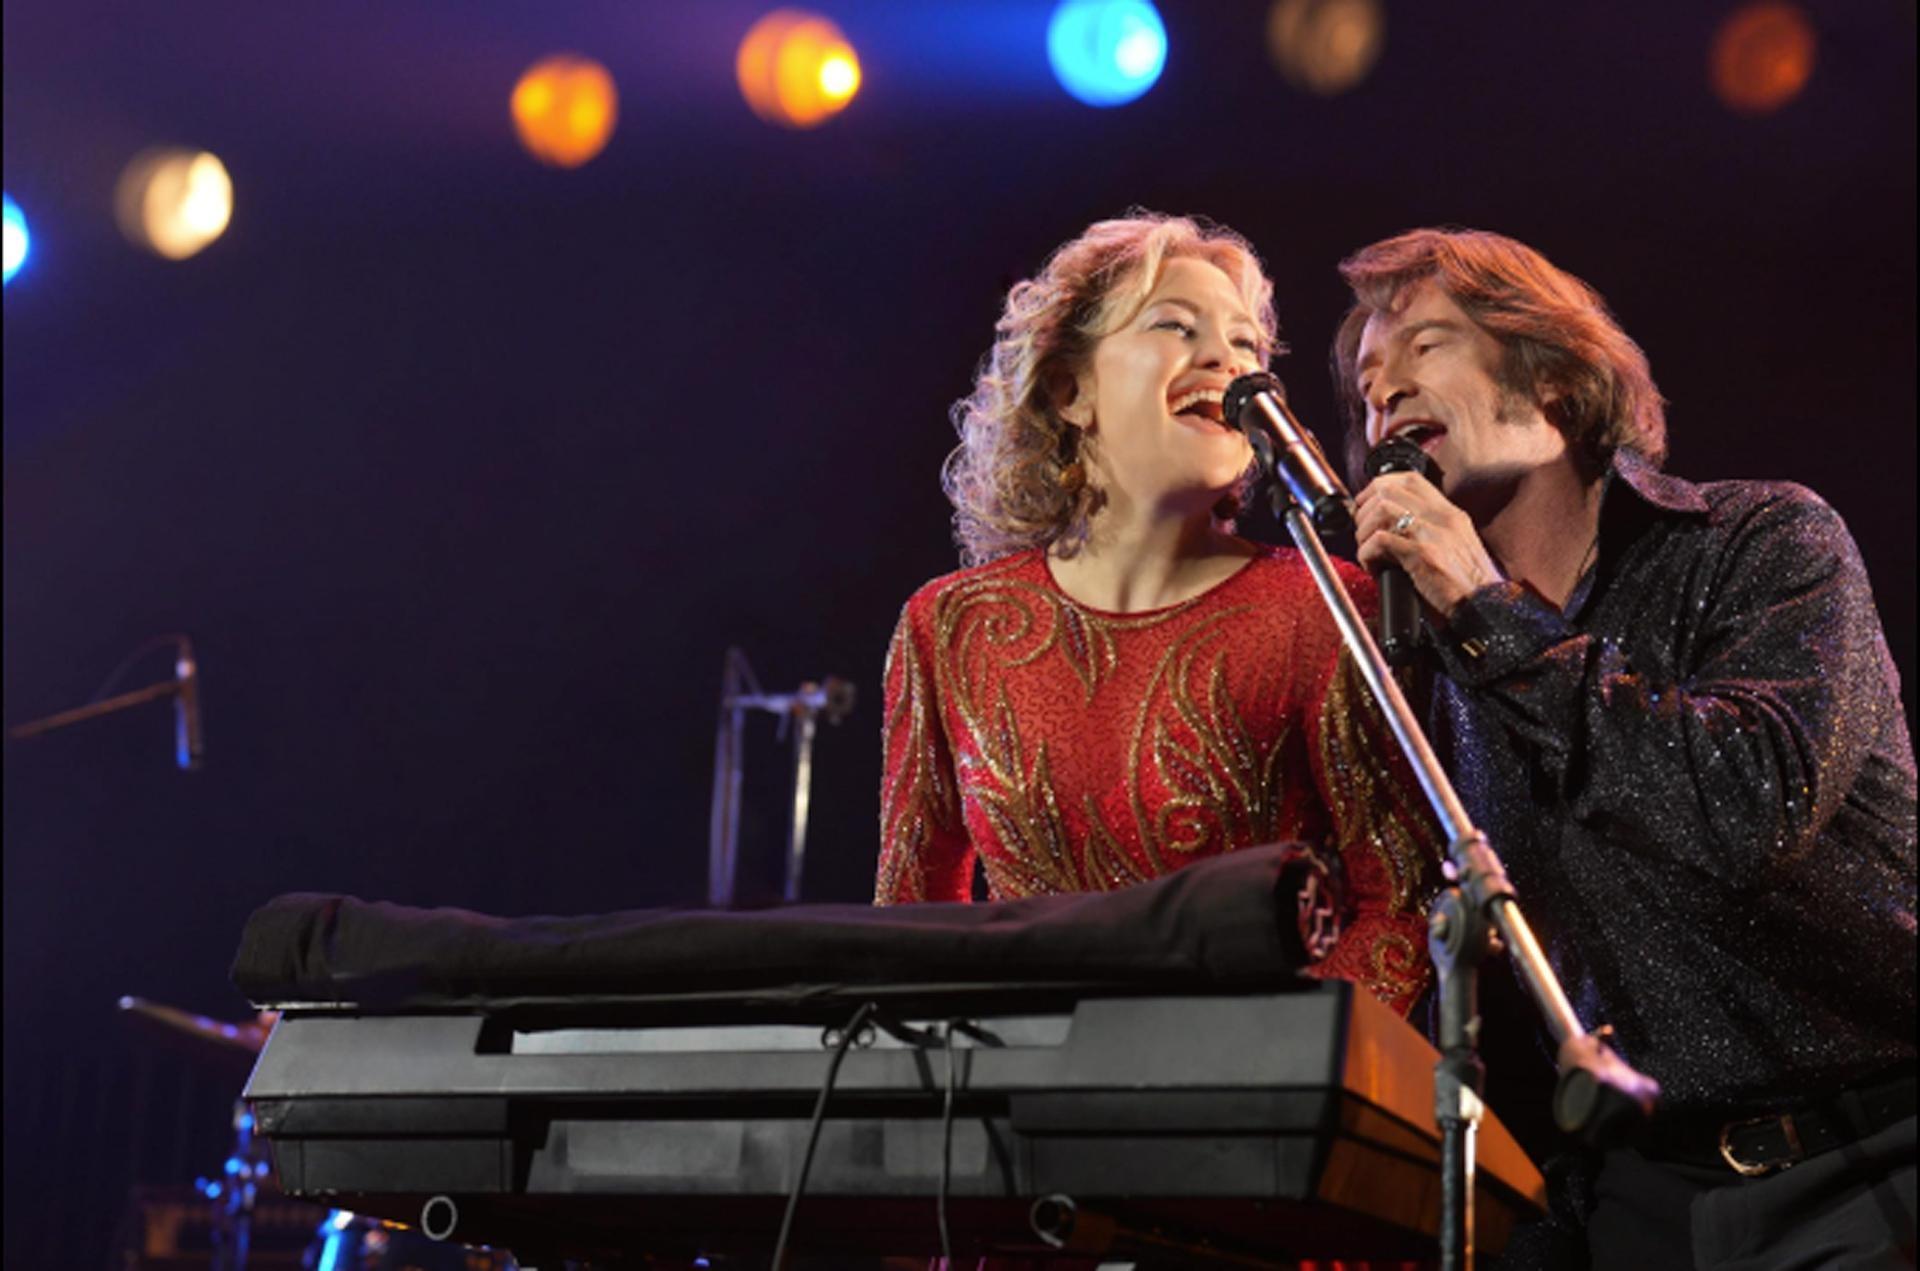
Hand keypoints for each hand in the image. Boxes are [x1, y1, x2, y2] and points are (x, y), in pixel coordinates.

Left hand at [1354, 471, 1503, 619]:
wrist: (1486, 607)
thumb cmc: (1466, 585)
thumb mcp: (1454, 546)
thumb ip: (1429, 531)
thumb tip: (1390, 527)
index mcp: (1450, 513)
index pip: (1409, 479)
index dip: (1380, 487)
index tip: (1367, 507)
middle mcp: (1442, 517)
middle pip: (1388, 489)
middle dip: (1364, 510)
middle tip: (1363, 534)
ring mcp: (1433, 533)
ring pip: (1381, 510)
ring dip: (1364, 532)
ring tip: (1368, 553)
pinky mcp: (1423, 555)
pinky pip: (1380, 541)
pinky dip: (1368, 555)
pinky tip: (1374, 569)